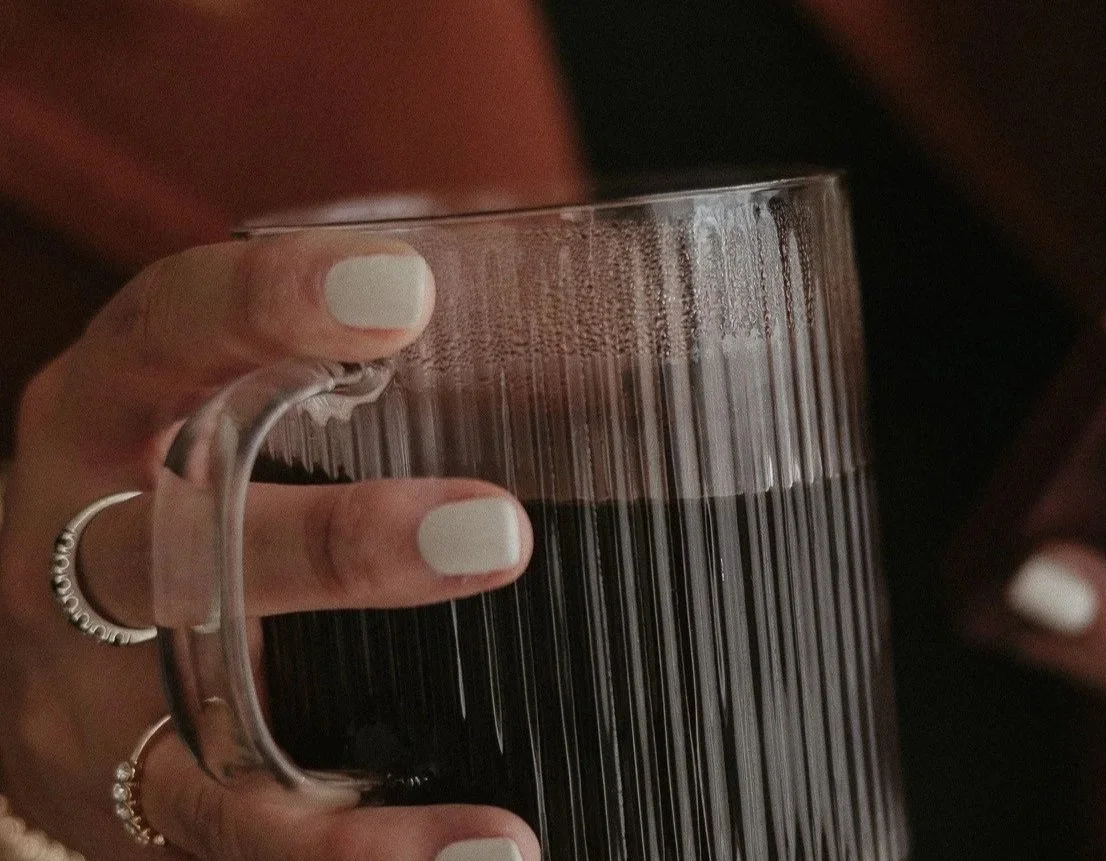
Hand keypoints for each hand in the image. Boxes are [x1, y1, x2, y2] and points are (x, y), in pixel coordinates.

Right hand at [0, 233, 538, 859]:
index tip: (403, 290)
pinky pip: (232, 845)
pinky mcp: (123, 806)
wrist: (37, 639)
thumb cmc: (183, 485)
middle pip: (168, 547)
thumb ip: (352, 359)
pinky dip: (351, 858)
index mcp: (106, 414)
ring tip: (499, 830)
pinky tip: (482, 856)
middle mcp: (70, 550)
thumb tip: (566, 271)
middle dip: (332, 548)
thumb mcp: (221, 404)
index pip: (165, 333)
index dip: (267, 304)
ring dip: (344, 807)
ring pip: (197, 748)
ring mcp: (85, 696)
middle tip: (499, 535)